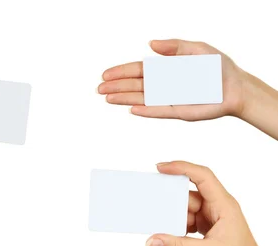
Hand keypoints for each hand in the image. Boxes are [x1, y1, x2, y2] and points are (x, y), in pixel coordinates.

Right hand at [99, 39, 246, 120]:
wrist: (235, 87)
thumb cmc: (218, 67)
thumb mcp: (196, 49)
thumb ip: (173, 47)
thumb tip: (150, 45)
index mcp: (166, 69)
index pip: (139, 71)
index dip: (122, 72)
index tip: (106, 75)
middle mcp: (164, 85)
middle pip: (135, 86)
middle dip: (117, 87)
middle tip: (99, 89)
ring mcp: (169, 99)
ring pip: (142, 98)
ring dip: (124, 99)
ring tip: (107, 98)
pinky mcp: (177, 112)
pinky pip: (158, 111)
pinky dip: (145, 110)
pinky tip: (131, 109)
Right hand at [143, 161, 274, 245]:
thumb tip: (151, 241)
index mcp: (224, 205)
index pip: (202, 177)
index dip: (181, 168)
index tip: (161, 168)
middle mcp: (218, 207)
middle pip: (188, 196)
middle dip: (171, 206)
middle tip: (155, 214)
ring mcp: (212, 217)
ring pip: (184, 212)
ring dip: (172, 225)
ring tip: (163, 238)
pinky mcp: (207, 228)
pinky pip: (186, 224)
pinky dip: (176, 235)